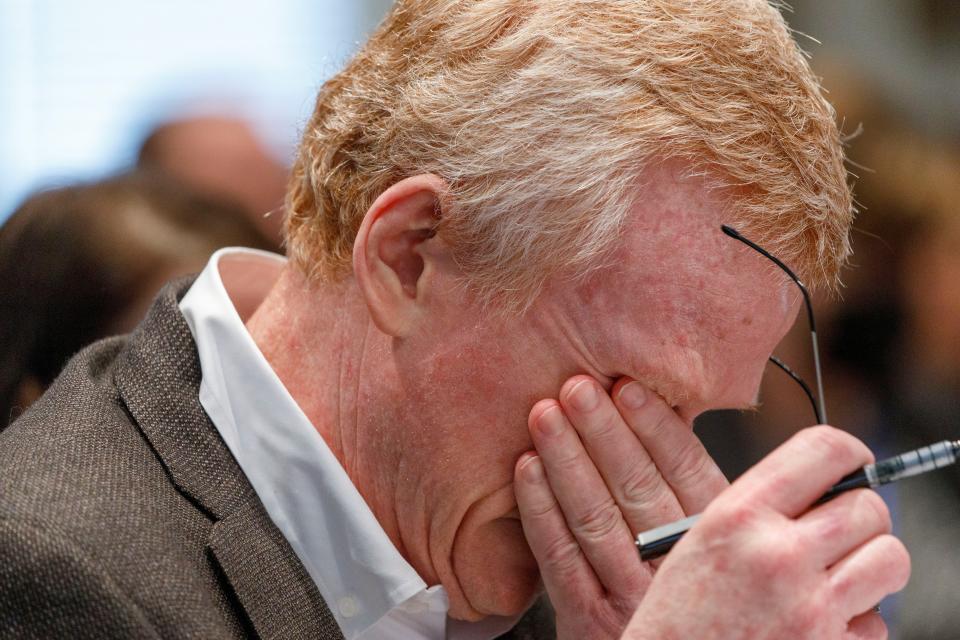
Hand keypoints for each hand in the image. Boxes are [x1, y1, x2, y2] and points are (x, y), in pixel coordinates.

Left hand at [514, 375, 728, 639]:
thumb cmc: (680, 593)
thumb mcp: (707, 542)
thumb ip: (691, 494)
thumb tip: (665, 412)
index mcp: (714, 542)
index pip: (690, 473)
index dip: (656, 427)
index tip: (628, 387)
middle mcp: (676, 572)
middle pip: (638, 488)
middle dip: (603, 431)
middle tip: (576, 386)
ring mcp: (631, 598)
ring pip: (595, 517)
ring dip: (566, 458)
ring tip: (546, 413)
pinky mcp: (586, 621)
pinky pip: (558, 556)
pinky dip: (539, 508)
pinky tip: (526, 468)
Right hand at [623, 425, 910, 639]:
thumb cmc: (678, 618)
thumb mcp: (701, 541)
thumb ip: (761, 510)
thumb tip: (827, 489)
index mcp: (738, 516)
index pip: (825, 450)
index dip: (851, 453)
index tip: (854, 465)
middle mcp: (778, 556)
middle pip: (869, 506)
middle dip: (861, 518)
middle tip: (838, 533)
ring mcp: (811, 609)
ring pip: (890, 558)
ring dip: (871, 566)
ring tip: (836, 576)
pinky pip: (878, 622)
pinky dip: (857, 623)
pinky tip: (819, 625)